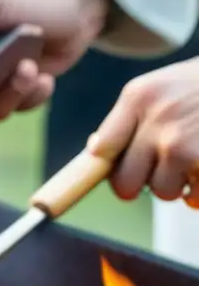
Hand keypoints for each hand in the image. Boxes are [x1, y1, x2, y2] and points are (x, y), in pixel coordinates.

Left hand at [88, 57, 198, 205]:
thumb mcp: (163, 86)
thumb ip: (129, 116)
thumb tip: (95, 151)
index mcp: (139, 97)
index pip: (101, 151)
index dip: (112, 165)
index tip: (123, 166)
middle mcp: (158, 120)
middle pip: (124, 183)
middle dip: (143, 183)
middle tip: (164, 169)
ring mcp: (183, 144)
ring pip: (162, 192)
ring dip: (178, 185)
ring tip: (196, 160)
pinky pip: (194, 199)